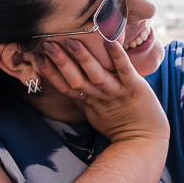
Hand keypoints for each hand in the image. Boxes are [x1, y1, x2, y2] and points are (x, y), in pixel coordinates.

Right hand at [39, 38, 168, 144]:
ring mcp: (117, 92)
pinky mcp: (135, 88)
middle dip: (61, 62)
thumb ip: (83, 99)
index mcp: (89, 102)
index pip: (65, 87)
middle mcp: (100, 97)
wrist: (145, 141)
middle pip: (76, 79)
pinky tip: (111, 41)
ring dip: (84, 58)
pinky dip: (118, 56)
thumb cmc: (119, 125)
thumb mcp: (95, 114)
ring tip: (73, 41)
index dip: (50, 73)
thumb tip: (68, 85)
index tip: (38, 56)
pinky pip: (125, 70)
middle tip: (47, 44)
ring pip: (97, 74)